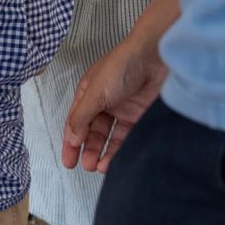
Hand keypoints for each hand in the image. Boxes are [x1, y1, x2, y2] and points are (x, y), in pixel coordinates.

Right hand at [61, 32, 168, 172]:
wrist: (156, 57)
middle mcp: (104, 103)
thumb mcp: (94, 92)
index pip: (75, 121)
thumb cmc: (121, 66)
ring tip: (99, 167)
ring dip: (103, 152)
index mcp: (88, 94)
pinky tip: (114, 160)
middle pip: (92, 131)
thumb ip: (81, 117)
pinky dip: (121, 150)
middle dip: (87, 149)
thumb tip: (71, 138)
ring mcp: (123, 110)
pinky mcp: (141, 116)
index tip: (68, 160)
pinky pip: (129, 137)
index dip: (71, 141)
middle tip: (85, 166)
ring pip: (110, 137)